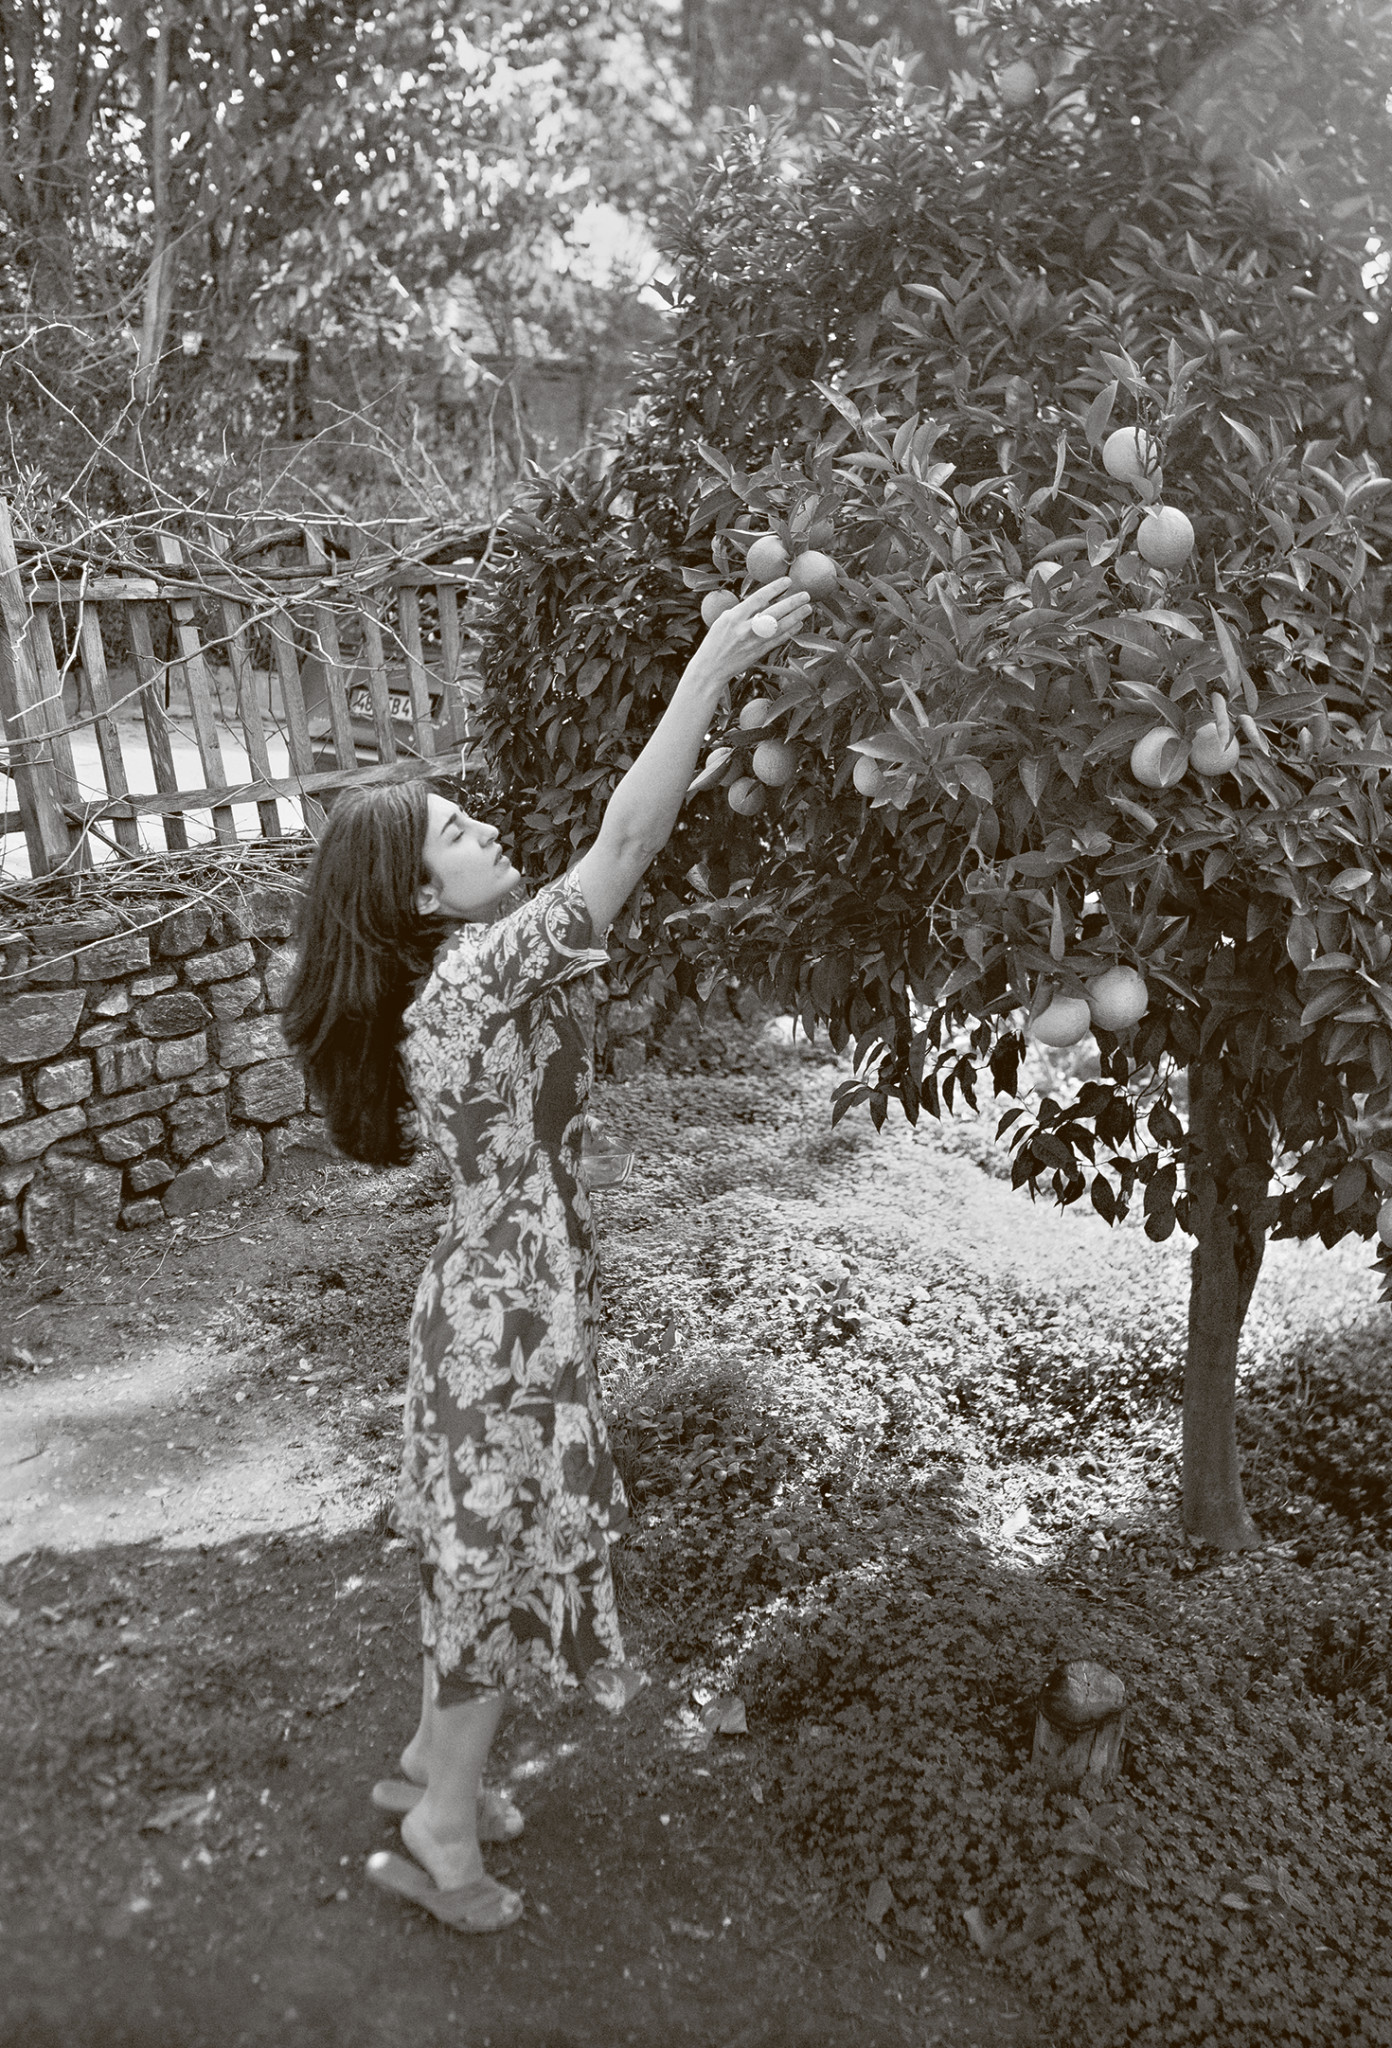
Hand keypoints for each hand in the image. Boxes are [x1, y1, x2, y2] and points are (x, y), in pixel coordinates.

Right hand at [691, 578, 812, 689]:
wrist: (711, 667)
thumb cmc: (716, 640)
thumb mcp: (724, 620)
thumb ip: (742, 610)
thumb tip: (762, 601)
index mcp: (735, 616)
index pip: (759, 598)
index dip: (775, 588)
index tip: (788, 581)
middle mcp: (745, 628)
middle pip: (774, 612)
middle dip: (792, 603)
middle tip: (806, 595)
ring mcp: (753, 642)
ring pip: (780, 627)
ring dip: (796, 617)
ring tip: (808, 608)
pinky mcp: (759, 653)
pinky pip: (778, 640)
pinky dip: (790, 632)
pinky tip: (799, 624)